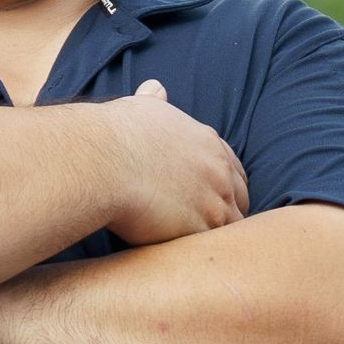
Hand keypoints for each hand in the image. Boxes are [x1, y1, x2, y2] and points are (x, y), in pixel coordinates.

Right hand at [94, 80, 247, 245]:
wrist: (102, 162)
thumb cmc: (115, 135)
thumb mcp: (140, 109)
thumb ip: (154, 102)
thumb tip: (155, 88)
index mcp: (207, 143)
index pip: (233, 168)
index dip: (225, 184)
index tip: (213, 195)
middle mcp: (218, 170)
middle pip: (241, 197)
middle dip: (229, 210)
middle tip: (206, 223)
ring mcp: (214, 200)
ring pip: (233, 225)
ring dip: (218, 234)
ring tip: (200, 246)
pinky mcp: (201, 227)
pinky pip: (214, 246)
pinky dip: (205, 251)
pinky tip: (192, 255)